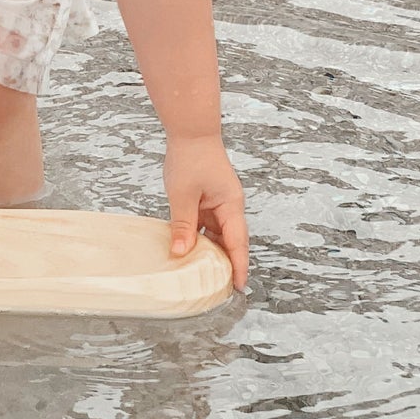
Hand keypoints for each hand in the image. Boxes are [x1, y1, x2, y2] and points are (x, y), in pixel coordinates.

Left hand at [164, 134, 248, 289]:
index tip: (238, 287)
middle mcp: (229, 206)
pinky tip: (188, 247)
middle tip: (216, 287)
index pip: (237, 243)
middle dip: (225, 263)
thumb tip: (180, 253)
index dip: (238, 266)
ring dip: (210, 249)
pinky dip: (200, 235)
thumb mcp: (183, 195)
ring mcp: (218, 202)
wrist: (190, 131)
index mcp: (231, 205)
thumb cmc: (191, 157)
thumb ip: (183, 226)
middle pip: (229, 241)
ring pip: (217, 233)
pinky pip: (206, 223)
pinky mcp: (208, 198)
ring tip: (200, 272)